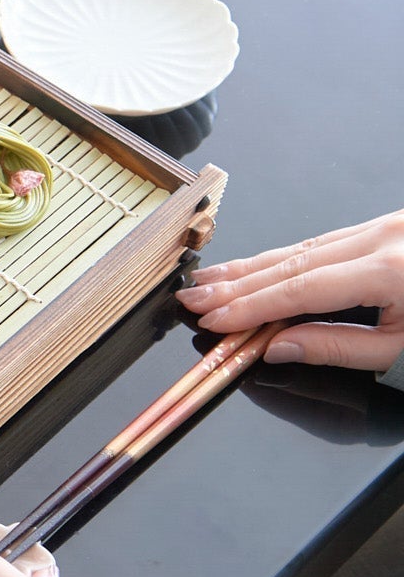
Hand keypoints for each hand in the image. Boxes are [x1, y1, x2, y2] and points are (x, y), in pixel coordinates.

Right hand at [176, 210, 403, 370]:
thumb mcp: (403, 351)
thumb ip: (341, 347)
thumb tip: (278, 347)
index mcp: (392, 270)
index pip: (302, 289)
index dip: (252, 306)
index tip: (213, 319)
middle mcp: (385, 237)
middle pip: (295, 261)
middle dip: (238, 283)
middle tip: (194, 296)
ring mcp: (387, 225)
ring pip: (306, 246)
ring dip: (255, 266)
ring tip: (213, 279)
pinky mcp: (389, 226)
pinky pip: (329, 240)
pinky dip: (289, 256)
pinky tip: (261, 265)